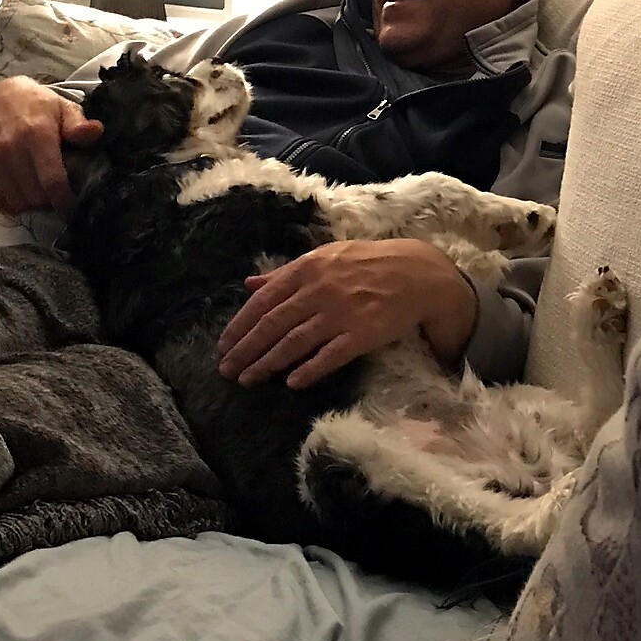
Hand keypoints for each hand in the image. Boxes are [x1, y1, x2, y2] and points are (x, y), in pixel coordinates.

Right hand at [0, 76, 102, 214]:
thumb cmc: (35, 104)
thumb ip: (78, 124)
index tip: (72, 209)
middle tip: (58, 195)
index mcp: (36, 135)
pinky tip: (23, 192)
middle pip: (35, 196)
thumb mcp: (63, 107)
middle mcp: (9, 149)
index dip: (64, 201)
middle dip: (50, 202)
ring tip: (42, 193)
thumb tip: (94, 132)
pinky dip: (12, 203)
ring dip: (32, 204)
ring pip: (16, 201)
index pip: (51, 180)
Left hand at [217, 238, 477, 389]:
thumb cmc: (367, 264)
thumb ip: (285, 273)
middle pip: (273, 324)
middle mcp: (320, 289)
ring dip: (268, 363)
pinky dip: (310, 369)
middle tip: (226, 370)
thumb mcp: (324, 258)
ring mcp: (341, 312)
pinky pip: (331, 355)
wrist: (417, 273)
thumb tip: (248, 284)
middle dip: (246, 349)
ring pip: (295, 342)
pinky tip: (292, 382)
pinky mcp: (363, 333)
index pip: (264, 300)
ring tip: (248, 380)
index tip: (223, 346)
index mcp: (307, 268)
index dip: (240, 325)